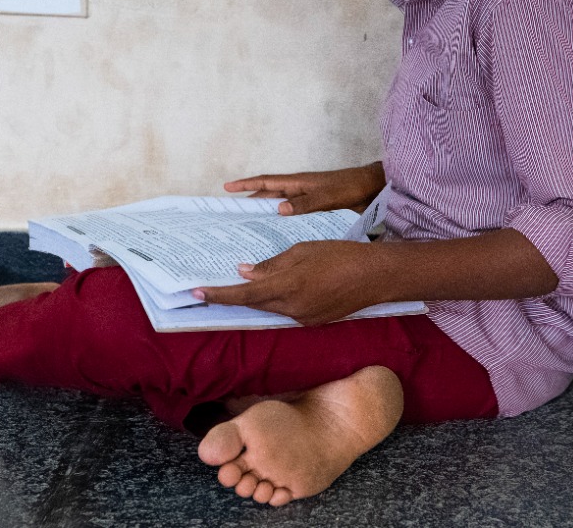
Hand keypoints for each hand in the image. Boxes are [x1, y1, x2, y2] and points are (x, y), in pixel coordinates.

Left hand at [194, 240, 381, 325]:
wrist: (376, 276)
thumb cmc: (340, 255)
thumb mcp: (303, 251)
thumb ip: (272, 265)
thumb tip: (246, 273)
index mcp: (287, 287)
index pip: (244, 295)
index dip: (219, 295)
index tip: (197, 293)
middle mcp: (292, 309)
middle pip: (255, 304)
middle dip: (238, 295)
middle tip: (217, 285)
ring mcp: (304, 319)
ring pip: (272, 308)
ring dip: (261, 296)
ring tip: (254, 281)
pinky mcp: (315, 322)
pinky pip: (289, 311)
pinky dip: (280, 300)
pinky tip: (284, 287)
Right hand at [224, 163, 385, 215]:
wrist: (371, 189)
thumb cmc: (349, 187)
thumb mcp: (327, 196)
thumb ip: (305, 203)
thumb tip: (278, 210)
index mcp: (297, 182)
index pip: (266, 182)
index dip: (246, 184)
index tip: (227, 187)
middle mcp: (298, 189)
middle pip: (268, 196)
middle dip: (250, 203)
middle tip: (232, 215)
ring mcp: (305, 199)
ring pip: (278, 206)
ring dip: (265, 214)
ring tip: (249, 228)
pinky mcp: (314, 208)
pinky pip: (291, 214)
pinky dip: (281, 222)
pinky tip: (278, 235)